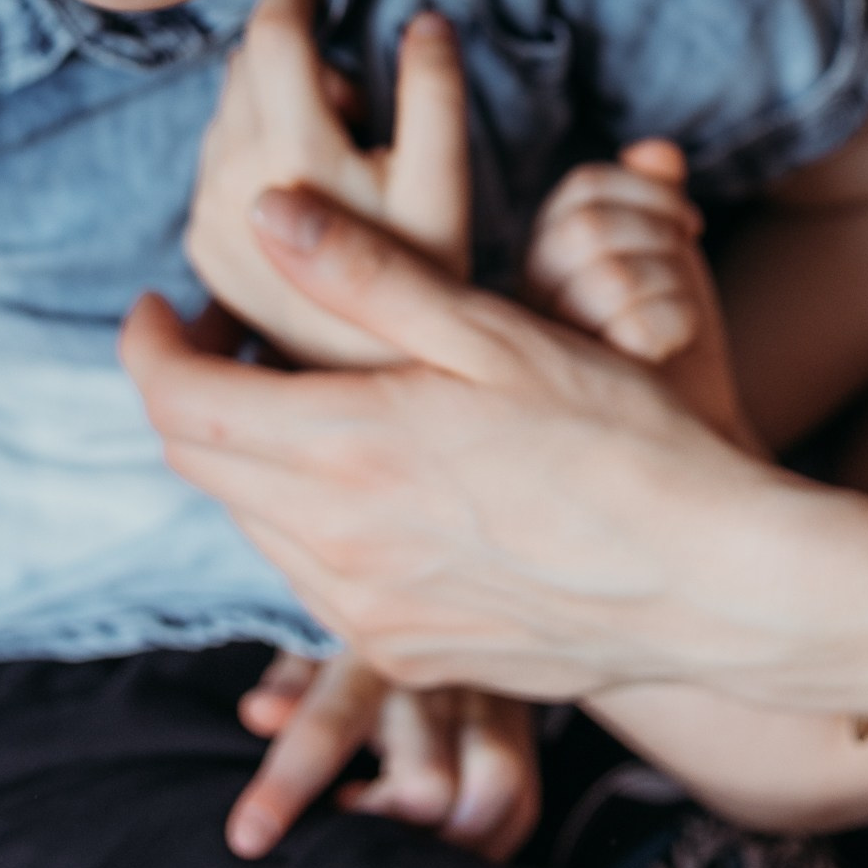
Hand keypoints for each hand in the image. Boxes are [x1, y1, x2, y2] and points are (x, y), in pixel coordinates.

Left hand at [129, 180, 794, 699]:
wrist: (718, 582)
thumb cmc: (624, 439)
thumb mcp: (494, 332)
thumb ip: (366, 275)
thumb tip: (264, 212)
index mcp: (348, 448)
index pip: (180, 400)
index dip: (149, 344)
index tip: (162, 303)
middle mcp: (336, 545)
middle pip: (200, 462)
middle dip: (189, 388)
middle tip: (229, 330)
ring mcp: (367, 614)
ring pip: (252, 522)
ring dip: (249, 453)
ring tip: (304, 393)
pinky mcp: (405, 654)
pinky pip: (311, 580)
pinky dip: (305, 517)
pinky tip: (369, 475)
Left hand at [187, 0, 469, 365]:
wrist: (376, 391)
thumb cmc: (424, 284)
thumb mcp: (446, 185)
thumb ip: (434, 94)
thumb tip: (425, 21)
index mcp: (292, 155)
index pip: (270, 35)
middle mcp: (229, 183)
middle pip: (242, 69)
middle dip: (292, 61)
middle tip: (355, 109)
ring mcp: (206, 221)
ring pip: (224, 115)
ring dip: (269, 108)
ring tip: (334, 164)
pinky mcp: (200, 252)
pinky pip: (213, 167)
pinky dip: (250, 155)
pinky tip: (304, 202)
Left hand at [226, 651, 539, 863]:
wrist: (455, 584)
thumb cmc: (365, 630)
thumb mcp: (318, 638)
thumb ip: (290, 680)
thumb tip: (257, 713)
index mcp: (369, 651)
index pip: (326, 725)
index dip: (287, 786)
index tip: (248, 839)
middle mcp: (436, 676)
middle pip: (425, 784)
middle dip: (385, 829)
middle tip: (351, 841)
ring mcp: (491, 700)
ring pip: (491, 792)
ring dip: (446, 846)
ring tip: (405, 857)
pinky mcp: (524, 726)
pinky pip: (522, 803)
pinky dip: (488, 842)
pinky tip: (447, 848)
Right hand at [524, 141, 756, 448]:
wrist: (702, 447)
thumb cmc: (678, 354)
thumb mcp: (668, 262)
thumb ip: (657, 201)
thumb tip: (659, 150)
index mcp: (540, 265)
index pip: (582, 190)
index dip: (645, 190)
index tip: (687, 223)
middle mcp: (526, 309)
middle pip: (590, 228)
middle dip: (660, 233)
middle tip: (687, 257)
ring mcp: (545, 357)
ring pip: (611, 276)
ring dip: (671, 282)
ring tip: (677, 314)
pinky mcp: (580, 398)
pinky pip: (633, 324)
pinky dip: (675, 322)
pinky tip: (673, 349)